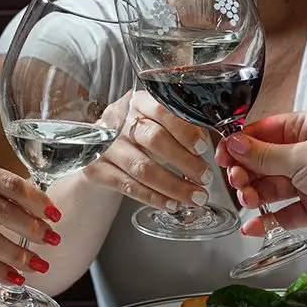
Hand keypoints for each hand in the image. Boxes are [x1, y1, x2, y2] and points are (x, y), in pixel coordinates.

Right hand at [80, 90, 213, 210]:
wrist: (96, 151)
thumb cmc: (137, 136)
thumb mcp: (157, 123)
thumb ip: (182, 127)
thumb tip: (210, 144)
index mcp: (138, 102)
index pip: (161, 109)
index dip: (184, 129)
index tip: (203, 147)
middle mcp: (118, 120)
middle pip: (153, 139)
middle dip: (184, 161)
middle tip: (205, 177)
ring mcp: (105, 146)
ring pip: (142, 168)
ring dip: (173, 186)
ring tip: (195, 197)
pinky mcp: (95, 169)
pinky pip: (129, 186)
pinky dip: (154, 197)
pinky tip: (172, 204)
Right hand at [215, 110, 306, 237]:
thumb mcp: (301, 157)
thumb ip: (263, 155)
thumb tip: (234, 143)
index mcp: (305, 128)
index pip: (263, 132)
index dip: (240, 144)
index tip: (222, 155)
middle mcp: (305, 153)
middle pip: (263, 162)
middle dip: (246, 173)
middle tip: (237, 181)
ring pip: (270, 188)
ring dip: (255, 195)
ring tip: (249, 201)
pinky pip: (282, 213)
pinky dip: (267, 219)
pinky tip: (252, 225)